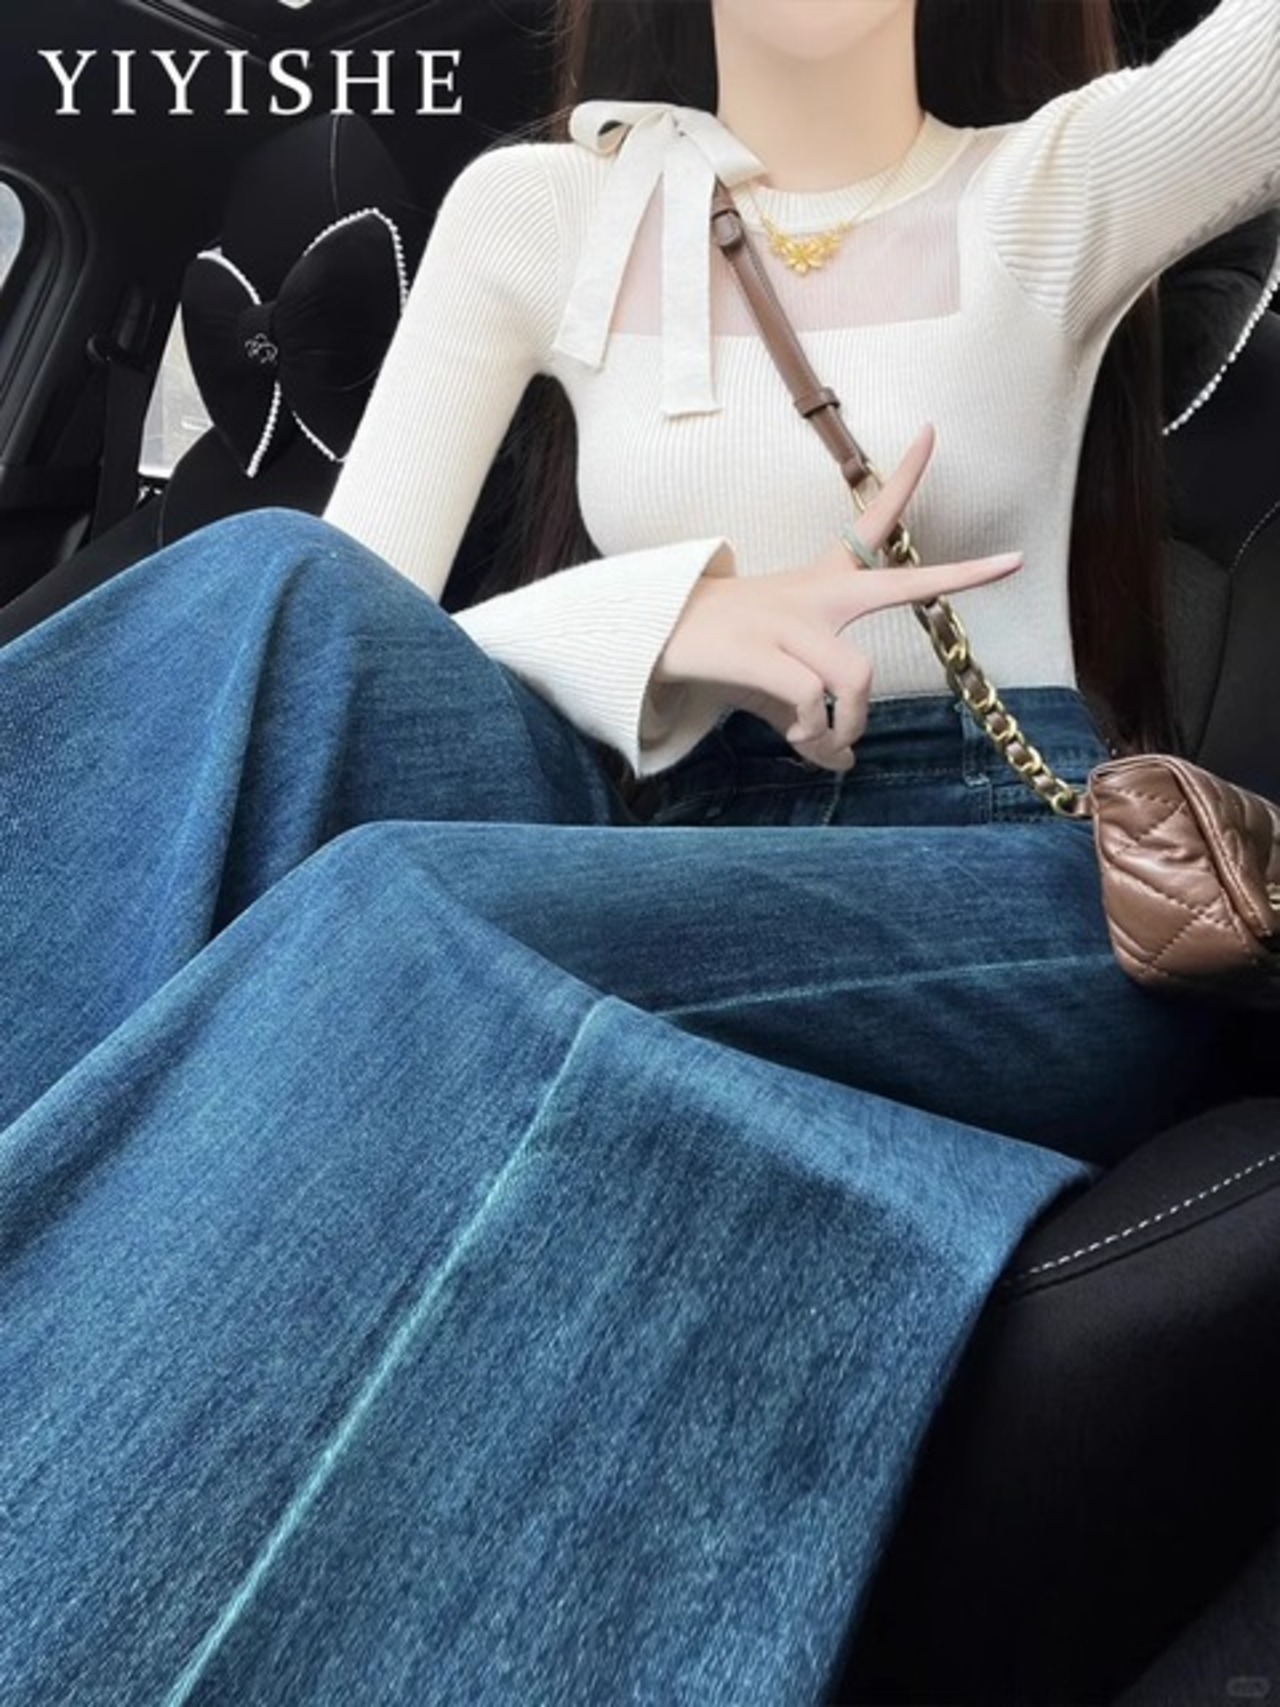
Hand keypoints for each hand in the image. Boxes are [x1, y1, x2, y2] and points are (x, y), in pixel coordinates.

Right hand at [654, 424, 1021, 772]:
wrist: (657, 635)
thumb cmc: (732, 653)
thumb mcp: (781, 673)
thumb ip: (817, 713)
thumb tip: (841, 762)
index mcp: (822, 582)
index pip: (870, 523)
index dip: (904, 478)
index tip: (931, 432)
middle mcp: (816, 594)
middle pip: (896, 585)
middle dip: (958, 576)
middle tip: (1014, 561)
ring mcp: (789, 622)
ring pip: (853, 677)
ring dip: (847, 727)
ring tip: (831, 749)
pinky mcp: (762, 653)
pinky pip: (810, 703)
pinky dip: (814, 739)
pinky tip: (805, 749)